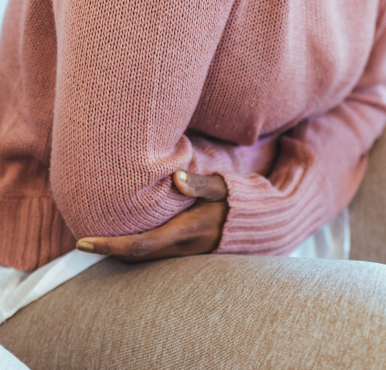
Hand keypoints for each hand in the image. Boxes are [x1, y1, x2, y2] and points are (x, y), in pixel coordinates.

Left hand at [76, 171, 227, 262]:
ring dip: (119, 251)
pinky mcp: (185, 251)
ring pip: (143, 258)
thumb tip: (176, 176)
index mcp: (185, 231)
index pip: (140, 245)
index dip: (109, 246)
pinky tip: (126, 235)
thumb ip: (200, 183)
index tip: (82, 242)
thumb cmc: (237, 203)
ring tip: (97, 236)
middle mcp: (181, 248)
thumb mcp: (222, 188)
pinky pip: (153, 255)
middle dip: (107, 251)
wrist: (256, 225)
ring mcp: (183, 253)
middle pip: (135, 257)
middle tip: (82, 239)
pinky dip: (134, 249)